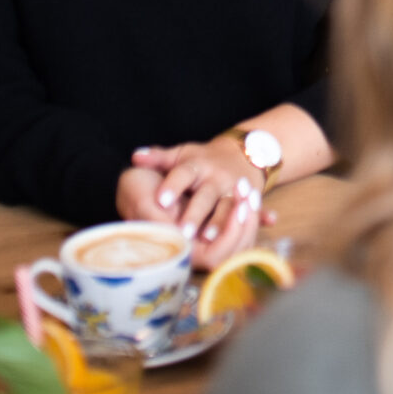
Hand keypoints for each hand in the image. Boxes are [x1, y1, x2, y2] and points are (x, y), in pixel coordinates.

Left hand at [124, 141, 267, 269]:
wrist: (242, 154)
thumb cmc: (202, 160)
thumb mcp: (181, 155)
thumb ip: (159, 158)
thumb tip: (136, 156)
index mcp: (196, 166)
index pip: (182, 175)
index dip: (173, 187)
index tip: (160, 201)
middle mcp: (216, 177)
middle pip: (205, 196)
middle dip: (195, 214)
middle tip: (183, 233)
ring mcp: (233, 189)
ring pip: (227, 207)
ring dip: (220, 223)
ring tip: (208, 239)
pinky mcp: (246, 200)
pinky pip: (251, 211)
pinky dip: (256, 218)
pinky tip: (250, 231)